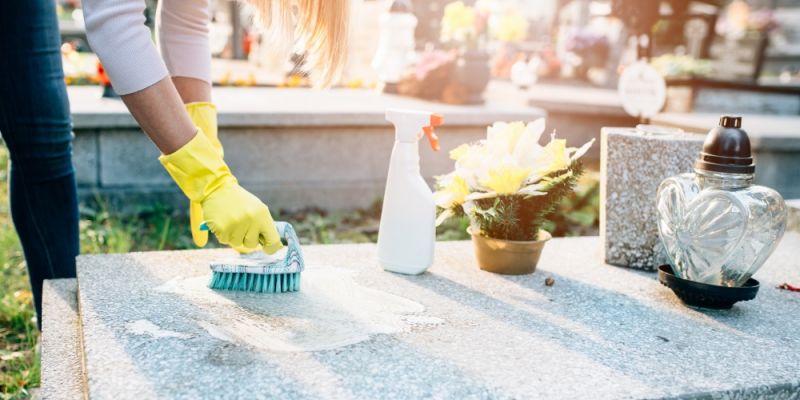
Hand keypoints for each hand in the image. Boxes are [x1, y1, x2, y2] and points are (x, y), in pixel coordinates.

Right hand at [159, 130, 282, 253]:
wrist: (217, 188)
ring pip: (237, 243)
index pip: (273, 241)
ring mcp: (236, 224)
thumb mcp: (256, 209)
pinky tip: (222, 221)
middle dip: (246, 238)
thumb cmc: (239, 201)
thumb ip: (264, 226)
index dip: (270, 248)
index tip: (266, 248)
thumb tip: (274, 246)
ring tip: (230, 220)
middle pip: (252, 245)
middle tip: (241, 225)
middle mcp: (251, 220)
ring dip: (233, 236)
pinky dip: (222, 234)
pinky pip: (224, 241)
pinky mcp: (222, 228)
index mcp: (263, 215)